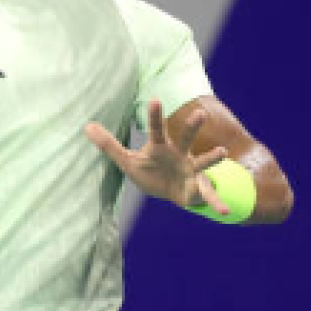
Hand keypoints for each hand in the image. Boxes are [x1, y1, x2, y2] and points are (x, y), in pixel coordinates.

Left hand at [85, 99, 230, 214]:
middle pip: (186, 138)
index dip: (155, 115)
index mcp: (161, 147)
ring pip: (202, 162)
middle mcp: (180, 155)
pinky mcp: (196, 189)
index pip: (156, 129)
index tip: (156, 99)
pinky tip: (224, 211)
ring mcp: (191, 171)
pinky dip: (217, 203)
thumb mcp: (127, 160)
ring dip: (211, 158)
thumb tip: (86, 125)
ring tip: (221, 153)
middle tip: (199, 113)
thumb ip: (108, 144)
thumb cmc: (150, 171)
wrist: (169, 192)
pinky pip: (208, 196)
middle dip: (192, 127)